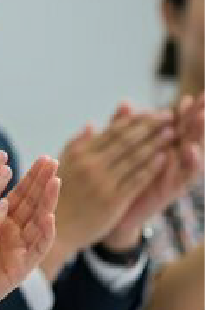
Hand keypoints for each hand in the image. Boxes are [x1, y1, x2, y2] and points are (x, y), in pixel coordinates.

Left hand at [0, 156, 59, 309]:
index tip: (29, 155)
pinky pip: (36, 250)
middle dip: (40, 180)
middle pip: (30, 202)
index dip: (20, 174)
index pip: (13, 192)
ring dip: (48, 202)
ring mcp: (17, 251)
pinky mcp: (20, 269)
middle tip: (50, 159)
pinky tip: (49, 217)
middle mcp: (11, 234)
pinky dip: (44, 233)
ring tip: (55, 181)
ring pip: (38, 221)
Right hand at [50, 105, 172, 262]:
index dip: (134, 120)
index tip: (150, 112)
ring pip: (134, 157)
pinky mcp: (113, 200)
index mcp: (79, 154)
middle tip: (168, 116)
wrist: (57, 229)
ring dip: (155, 142)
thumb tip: (91, 125)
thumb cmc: (58, 195)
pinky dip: (151, 167)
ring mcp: (102, 182)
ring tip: (172, 132)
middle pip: (126, 140)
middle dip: (150, 126)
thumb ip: (76, 144)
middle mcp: (90, 165)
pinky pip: (136, 179)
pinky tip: (163, 158)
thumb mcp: (61, 166)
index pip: (112, 130)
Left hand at [104, 94, 204, 248]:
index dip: (184, 113)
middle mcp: (173, 158)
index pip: (176, 125)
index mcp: (161, 146)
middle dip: (200, 117)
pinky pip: (186, 175)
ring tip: (203, 117)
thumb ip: (123, 126)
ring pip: (193, 151)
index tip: (189, 97)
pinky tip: (191, 149)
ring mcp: (174, 173)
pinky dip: (190, 162)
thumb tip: (125, 102)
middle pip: (190, 135)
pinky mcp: (172, 188)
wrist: (114, 212)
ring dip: (199, 134)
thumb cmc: (119, 177)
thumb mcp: (120, 149)